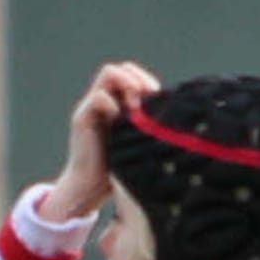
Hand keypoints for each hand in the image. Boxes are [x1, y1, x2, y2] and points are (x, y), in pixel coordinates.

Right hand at [40, 60, 160, 224]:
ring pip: (109, 73)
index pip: (134, 76)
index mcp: (118, 105)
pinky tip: (121, 121)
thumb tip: (178, 119)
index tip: (161, 100)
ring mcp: (91, 107)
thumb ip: (149, 129)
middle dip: (140, 79)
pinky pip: (98, 97)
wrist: (88, 190)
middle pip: (123, 69)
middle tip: (150, 97)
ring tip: (137, 106)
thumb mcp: (139, 145)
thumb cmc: (117, 173)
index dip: (148, 82)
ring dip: (127, 84)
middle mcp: (104, 101)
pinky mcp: (81, 118)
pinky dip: (113, 104)